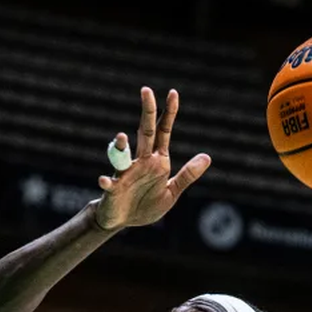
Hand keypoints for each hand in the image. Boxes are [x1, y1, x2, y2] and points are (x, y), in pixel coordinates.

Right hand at [93, 87, 210, 229]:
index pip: (164, 131)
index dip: (169, 112)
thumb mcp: (172, 192)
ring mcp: (125, 174)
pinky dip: (106, 181)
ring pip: (123, 155)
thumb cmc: (146, 205)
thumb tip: (207, 156)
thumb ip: (187, 175)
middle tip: (146, 90)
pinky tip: (104, 180)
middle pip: (144, 133)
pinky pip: (109, 184)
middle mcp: (141, 162)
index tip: (173, 93)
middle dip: (146, 113)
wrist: (122, 221)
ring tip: (121, 137)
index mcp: (157, 161)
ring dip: (120, 146)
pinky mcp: (113, 190)